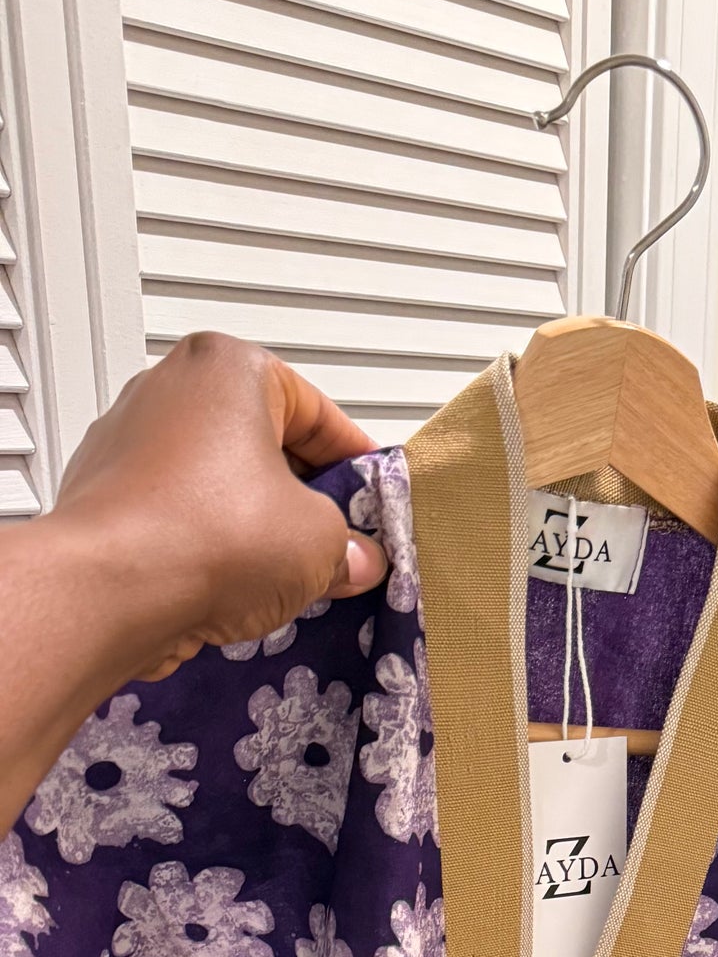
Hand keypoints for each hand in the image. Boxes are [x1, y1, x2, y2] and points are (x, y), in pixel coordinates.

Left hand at [49, 332, 386, 678]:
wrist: (111, 589)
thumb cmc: (207, 536)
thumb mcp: (319, 544)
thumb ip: (348, 546)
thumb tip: (355, 560)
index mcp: (227, 367)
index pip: (316, 411)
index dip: (354, 465)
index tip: (372, 502)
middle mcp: (170, 388)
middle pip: (263, 444)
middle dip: (302, 498)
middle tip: (334, 546)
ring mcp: (128, 438)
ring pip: (218, 481)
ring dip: (255, 524)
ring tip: (284, 574)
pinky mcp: (106, 492)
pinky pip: (177, 513)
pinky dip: (206, 543)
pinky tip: (230, 584)